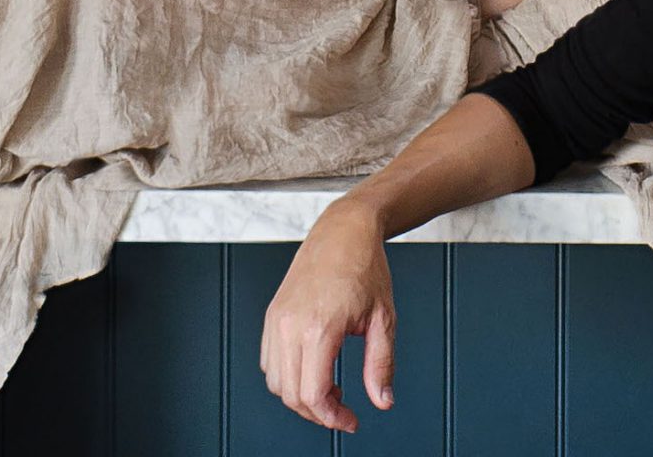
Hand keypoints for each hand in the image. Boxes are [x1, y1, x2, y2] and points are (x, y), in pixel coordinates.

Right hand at [261, 203, 396, 431]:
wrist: (344, 230)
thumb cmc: (365, 267)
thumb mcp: (383, 319)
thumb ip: (381, 364)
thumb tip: (382, 400)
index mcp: (319, 327)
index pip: (313, 394)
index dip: (332, 417)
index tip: (350, 422)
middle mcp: (290, 325)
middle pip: (291, 395)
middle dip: (318, 412)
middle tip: (344, 410)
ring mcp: (277, 320)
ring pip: (276, 382)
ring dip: (301, 396)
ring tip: (331, 388)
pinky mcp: (272, 315)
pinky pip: (269, 362)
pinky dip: (287, 377)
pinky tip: (314, 369)